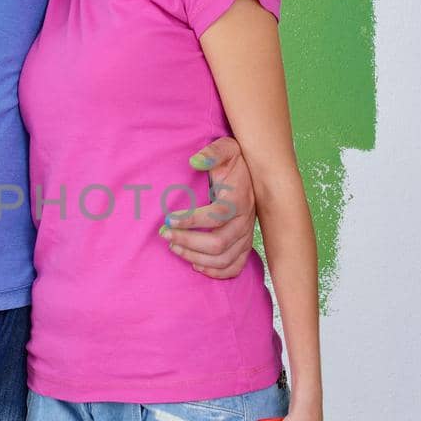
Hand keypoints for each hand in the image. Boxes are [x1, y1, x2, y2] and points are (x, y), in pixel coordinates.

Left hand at [160, 135, 255, 278]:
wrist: (255, 175)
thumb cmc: (234, 162)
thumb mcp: (226, 148)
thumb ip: (212, 152)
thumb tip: (194, 161)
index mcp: (240, 199)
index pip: (217, 215)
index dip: (192, 219)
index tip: (168, 218)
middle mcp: (246, 221)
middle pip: (218, 242)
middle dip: (188, 241)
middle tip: (165, 234)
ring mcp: (246, 236)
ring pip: (223, 259)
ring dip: (195, 256)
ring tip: (174, 247)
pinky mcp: (245, 246)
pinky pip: (234, 268)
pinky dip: (215, 272)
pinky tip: (195, 264)